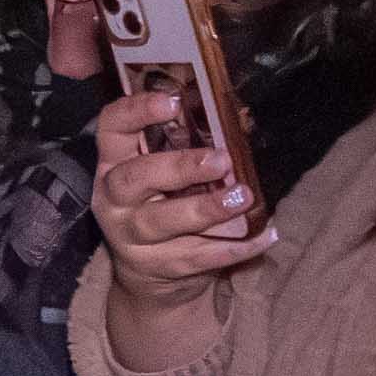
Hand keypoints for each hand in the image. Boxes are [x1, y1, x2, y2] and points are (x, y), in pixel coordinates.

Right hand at [90, 86, 272, 299]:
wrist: (149, 274)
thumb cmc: (163, 204)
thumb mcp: (163, 174)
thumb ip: (186, 147)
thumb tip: (240, 118)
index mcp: (114, 163)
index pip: (112, 127)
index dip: (136, 111)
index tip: (172, 101)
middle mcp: (115, 198)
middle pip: (133, 178)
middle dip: (178, 168)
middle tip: (220, 161)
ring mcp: (131, 236)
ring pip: (161, 221)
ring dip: (205, 209)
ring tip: (242, 198)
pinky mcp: (157, 267)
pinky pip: (197, 256)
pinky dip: (233, 247)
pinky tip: (263, 235)